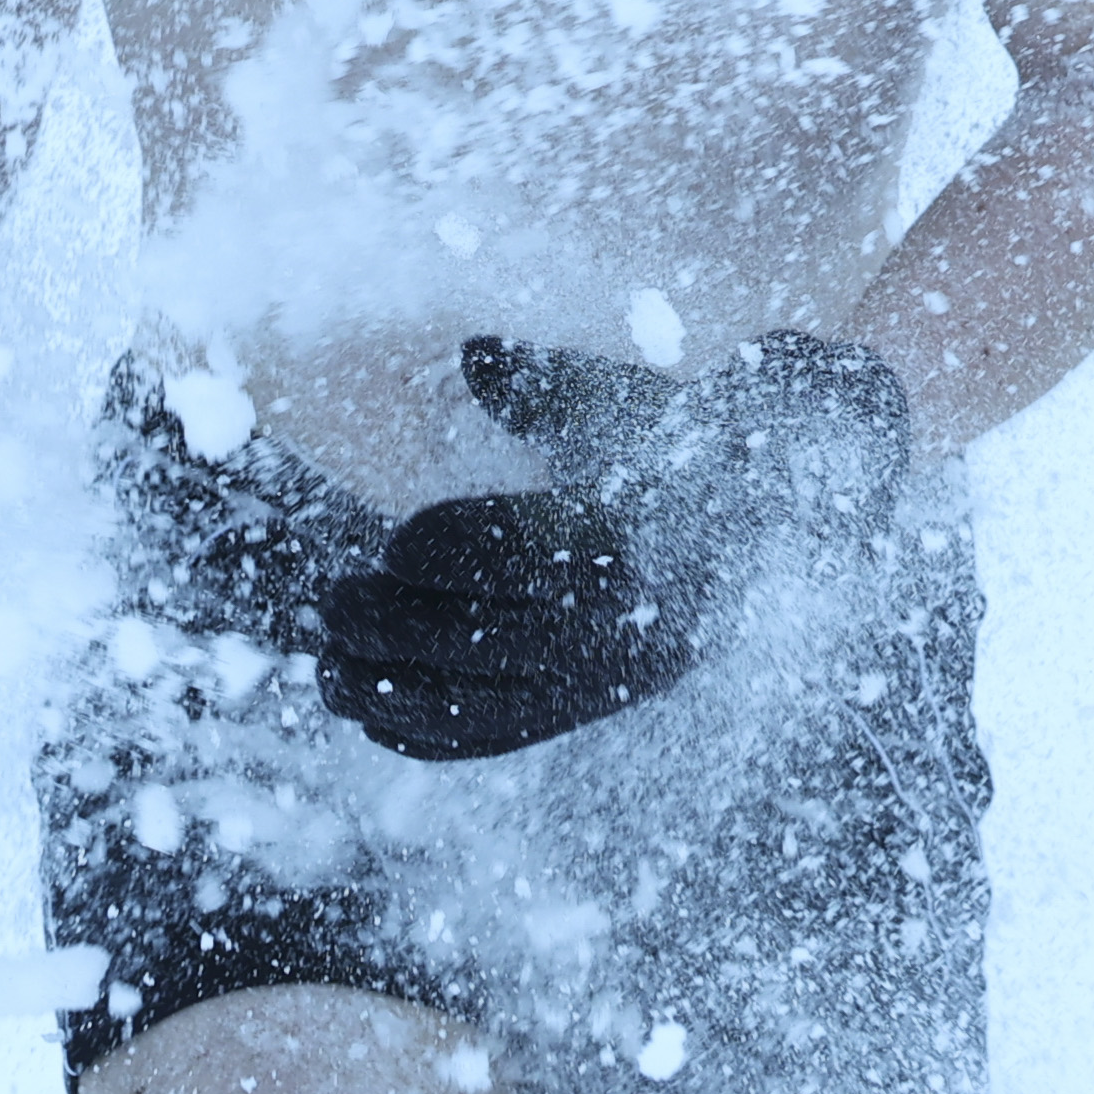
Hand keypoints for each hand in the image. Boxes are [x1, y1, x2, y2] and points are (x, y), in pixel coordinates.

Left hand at [316, 332, 911, 762]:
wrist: (766, 528)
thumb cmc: (678, 448)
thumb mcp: (624, 404)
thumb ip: (544, 383)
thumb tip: (475, 355)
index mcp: (626, 533)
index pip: (516, 553)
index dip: (441, 553)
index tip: (390, 542)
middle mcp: (622, 618)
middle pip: (485, 641)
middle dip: (391, 627)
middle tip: (327, 601)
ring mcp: (609, 677)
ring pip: (487, 707)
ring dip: (392, 696)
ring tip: (327, 671)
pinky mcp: (596, 708)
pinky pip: (505, 738)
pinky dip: (432, 737)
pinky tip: (372, 718)